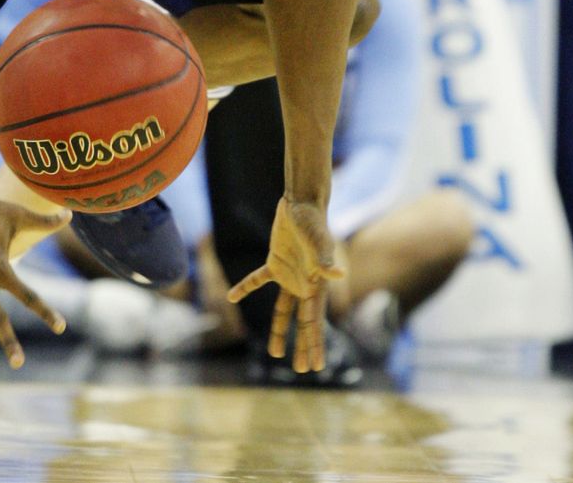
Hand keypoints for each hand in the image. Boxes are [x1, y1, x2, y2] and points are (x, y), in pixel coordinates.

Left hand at [226, 196, 344, 372]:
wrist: (302, 202)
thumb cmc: (313, 221)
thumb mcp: (319, 242)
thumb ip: (325, 261)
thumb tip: (339, 276)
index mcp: (314, 285)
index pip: (314, 322)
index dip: (315, 345)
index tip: (316, 367)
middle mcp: (303, 284)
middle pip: (303, 322)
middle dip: (304, 346)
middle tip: (304, 370)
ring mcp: (289, 275)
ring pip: (283, 310)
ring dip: (280, 330)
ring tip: (275, 354)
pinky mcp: (275, 262)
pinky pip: (258, 280)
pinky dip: (246, 287)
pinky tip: (233, 295)